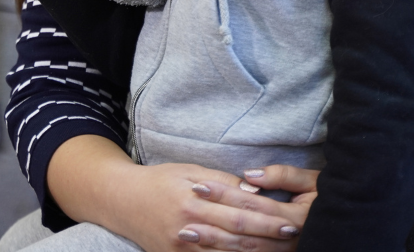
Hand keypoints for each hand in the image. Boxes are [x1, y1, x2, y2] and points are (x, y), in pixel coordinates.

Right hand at [114, 164, 303, 251]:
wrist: (121, 201)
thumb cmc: (159, 180)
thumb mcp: (189, 170)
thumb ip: (222, 182)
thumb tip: (254, 192)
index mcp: (193, 200)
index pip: (238, 210)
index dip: (266, 217)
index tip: (289, 220)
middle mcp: (188, 226)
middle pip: (236, 235)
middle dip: (267, 237)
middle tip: (292, 235)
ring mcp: (182, 247)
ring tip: (278, 250)